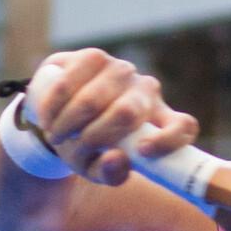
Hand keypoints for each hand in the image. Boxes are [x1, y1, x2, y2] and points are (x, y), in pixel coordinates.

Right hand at [23, 47, 199, 188]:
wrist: (62, 115)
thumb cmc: (89, 148)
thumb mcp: (98, 168)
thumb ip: (110, 173)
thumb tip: (116, 160)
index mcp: (160, 123)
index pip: (183, 127)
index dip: (168, 139)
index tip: (142, 151)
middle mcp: (148, 93)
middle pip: (128, 112)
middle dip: (94, 136)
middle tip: (73, 147)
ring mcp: (123, 71)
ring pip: (93, 100)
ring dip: (67, 123)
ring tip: (56, 136)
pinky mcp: (95, 57)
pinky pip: (70, 83)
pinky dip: (54, 106)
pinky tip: (47, 119)